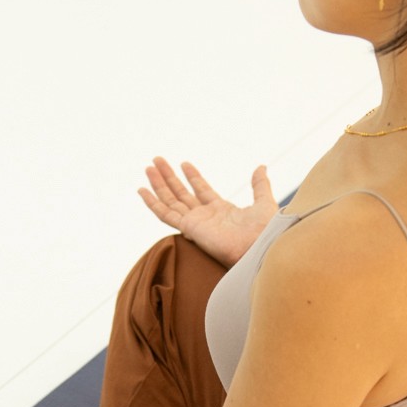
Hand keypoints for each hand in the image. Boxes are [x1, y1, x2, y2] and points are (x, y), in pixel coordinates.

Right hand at [138, 158, 277, 266]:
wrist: (260, 246)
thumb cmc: (264, 231)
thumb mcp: (263, 202)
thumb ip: (259, 185)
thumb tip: (261, 167)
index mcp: (221, 211)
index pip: (202, 191)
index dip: (193, 177)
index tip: (184, 163)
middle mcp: (205, 217)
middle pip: (181, 193)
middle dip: (169, 177)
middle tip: (157, 161)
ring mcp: (195, 223)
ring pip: (170, 201)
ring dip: (159, 184)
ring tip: (149, 167)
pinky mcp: (189, 228)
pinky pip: (166, 215)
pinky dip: (153, 203)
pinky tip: (142, 190)